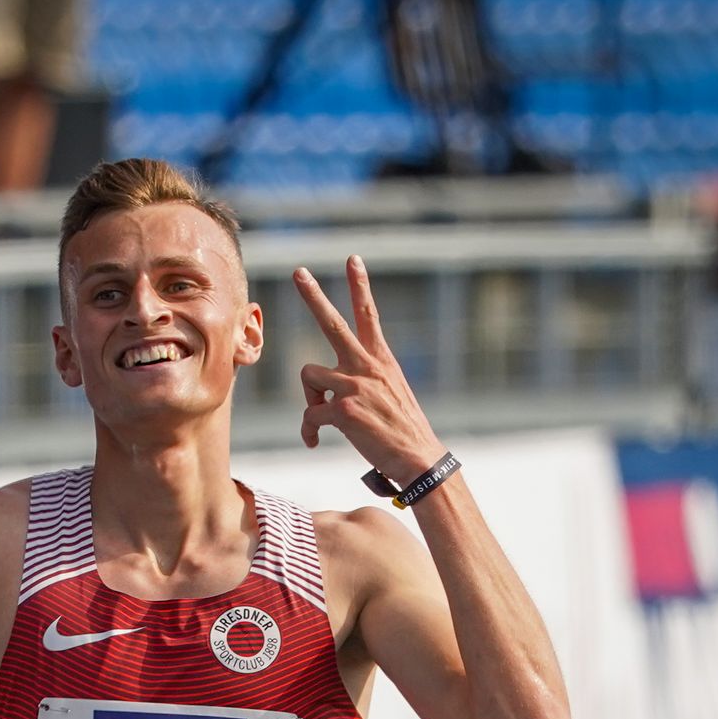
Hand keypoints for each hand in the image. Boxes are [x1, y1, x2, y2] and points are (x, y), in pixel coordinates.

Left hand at [294, 256, 447, 484]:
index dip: (359, 286)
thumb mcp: (389, 395)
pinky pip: (309, 413)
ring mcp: (354, 385)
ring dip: (309, 396)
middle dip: (313, 296)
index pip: (368, 314)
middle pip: (332, 323)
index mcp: (381, 360)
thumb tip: (331, 393)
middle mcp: (367, 366)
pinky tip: (314, 441)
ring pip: (308, 374)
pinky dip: (308, 430)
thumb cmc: (402, 432)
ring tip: (321, 417)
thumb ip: (362, 383)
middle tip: (299, 271)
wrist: (419, 459)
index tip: (352, 259)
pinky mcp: (343, 409)